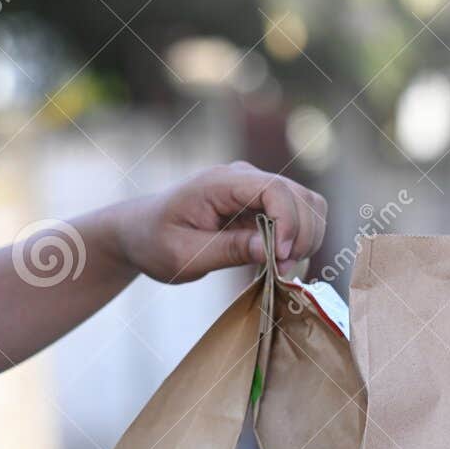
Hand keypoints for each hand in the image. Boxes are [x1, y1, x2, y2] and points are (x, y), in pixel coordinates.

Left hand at [110, 163, 326, 282]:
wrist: (142, 231)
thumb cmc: (155, 242)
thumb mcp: (184, 255)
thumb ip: (227, 250)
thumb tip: (271, 251)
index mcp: (219, 183)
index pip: (274, 189)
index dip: (288, 223)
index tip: (279, 257)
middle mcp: (243, 178)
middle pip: (299, 196)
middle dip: (301, 236)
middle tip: (281, 270)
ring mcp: (256, 189)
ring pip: (307, 204)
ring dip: (305, 238)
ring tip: (282, 267)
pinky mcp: (263, 204)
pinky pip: (299, 216)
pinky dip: (300, 239)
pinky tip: (280, 260)